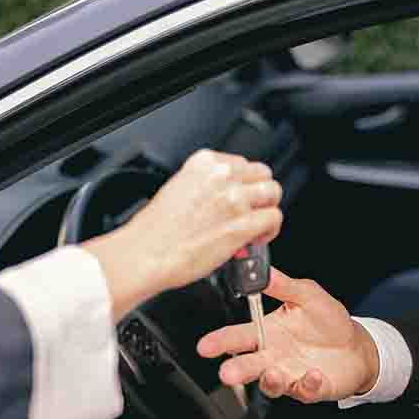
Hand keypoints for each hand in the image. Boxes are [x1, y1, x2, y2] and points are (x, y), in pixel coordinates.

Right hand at [82, 149, 282, 320]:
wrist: (144, 254)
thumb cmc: (155, 231)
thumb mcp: (178, 189)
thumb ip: (207, 186)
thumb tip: (226, 196)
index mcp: (204, 164)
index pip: (243, 164)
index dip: (246, 184)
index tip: (242, 196)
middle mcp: (221, 176)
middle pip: (263, 175)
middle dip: (261, 195)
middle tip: (253, 212)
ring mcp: (233, 199)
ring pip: (273, 193)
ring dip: (267, 211)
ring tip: (256, 227)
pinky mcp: (242, 224)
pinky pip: (273, 218)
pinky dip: (270, 231)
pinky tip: (256, 240)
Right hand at [196, 267, 379, 402]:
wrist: (356, 345)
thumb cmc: (328, 321)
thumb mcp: (307, 295)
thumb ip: (284, 285)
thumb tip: (263, 270)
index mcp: (269, 332)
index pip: (238, 336)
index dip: (220, 341)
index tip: (205, 346)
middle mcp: (274, 357)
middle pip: (249, 365)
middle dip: (237, 369)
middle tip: (227, 373)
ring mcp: (291, 375)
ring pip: (272, 384)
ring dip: (270, 380)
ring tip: (272, 373)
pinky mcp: (311, 388)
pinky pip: (306, 390)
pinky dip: (308, 384)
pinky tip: (313, 374)